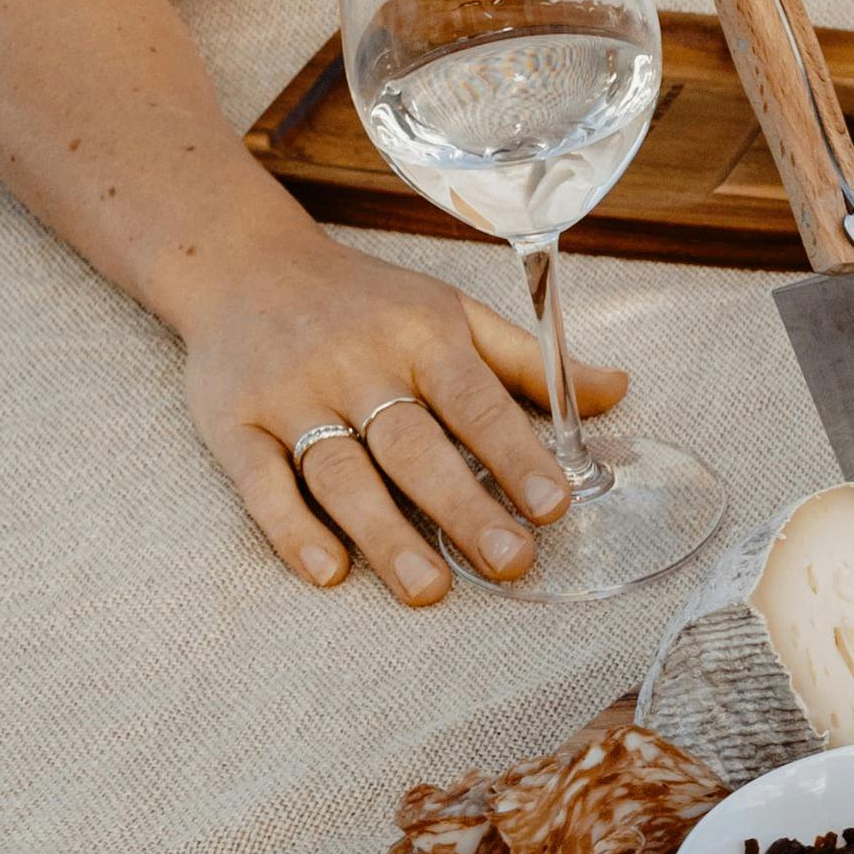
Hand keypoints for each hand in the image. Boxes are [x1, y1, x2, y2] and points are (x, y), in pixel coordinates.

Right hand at [171, 231, 631, 607]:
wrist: (241, 264)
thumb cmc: (367, 301)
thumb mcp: (451, 312)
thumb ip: (529, 363)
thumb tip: (618, 391)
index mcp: (420, 336)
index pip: (475, 400)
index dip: (515, 454)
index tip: (554, 505)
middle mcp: (357, 365)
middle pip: (413, 446)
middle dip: (463, 508)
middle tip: (509, 563)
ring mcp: (292, 396)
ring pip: (342, 473)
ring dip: (385, 534)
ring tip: (429, 590)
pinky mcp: (234, 425)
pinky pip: (262, 483)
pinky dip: (291, 529)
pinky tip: (329, 571)